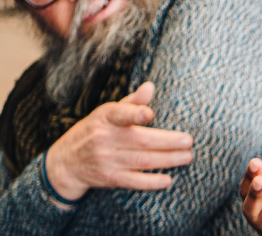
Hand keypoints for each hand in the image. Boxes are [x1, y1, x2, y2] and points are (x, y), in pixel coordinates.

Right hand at [44, 82, 194, 200]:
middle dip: (167, 142)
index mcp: (105, 118)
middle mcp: (104, 139)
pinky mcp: (109, 177)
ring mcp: (106, 160)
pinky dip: (151, 182)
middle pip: (140, 140)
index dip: (134, 113)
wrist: (65, 162)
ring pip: (142, 161)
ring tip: (187, 156)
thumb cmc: (95, 131)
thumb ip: (132, 103)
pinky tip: (167, 180)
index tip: (149, 114)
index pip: (119, 114)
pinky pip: (133, 181)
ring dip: (167, 160)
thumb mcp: (107, 114)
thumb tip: (150, 86)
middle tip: (189, 141)